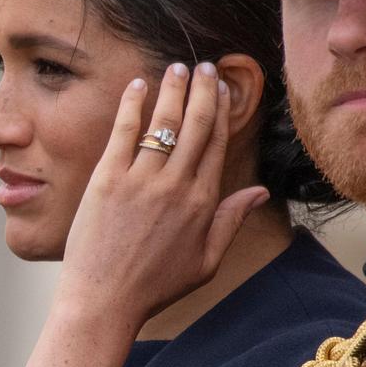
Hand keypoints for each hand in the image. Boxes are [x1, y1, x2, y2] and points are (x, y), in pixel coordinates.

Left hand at [56, 61, 268, 333]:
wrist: (105, 300)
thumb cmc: (156, 286)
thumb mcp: (207, 260)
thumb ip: (232, 220)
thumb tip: (260, 190)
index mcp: (203, 203)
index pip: (216, 143)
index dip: (221, 111)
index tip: (221, 89)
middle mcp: (177, 186)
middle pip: (196, 124)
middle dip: (203, 90)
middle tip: (205, 67)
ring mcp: (142, 180)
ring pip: (164, 121)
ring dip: (173, 89)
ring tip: (177, 67)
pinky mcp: (108, 179)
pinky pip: (125, 131)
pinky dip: (133, 104)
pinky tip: (138, 84)